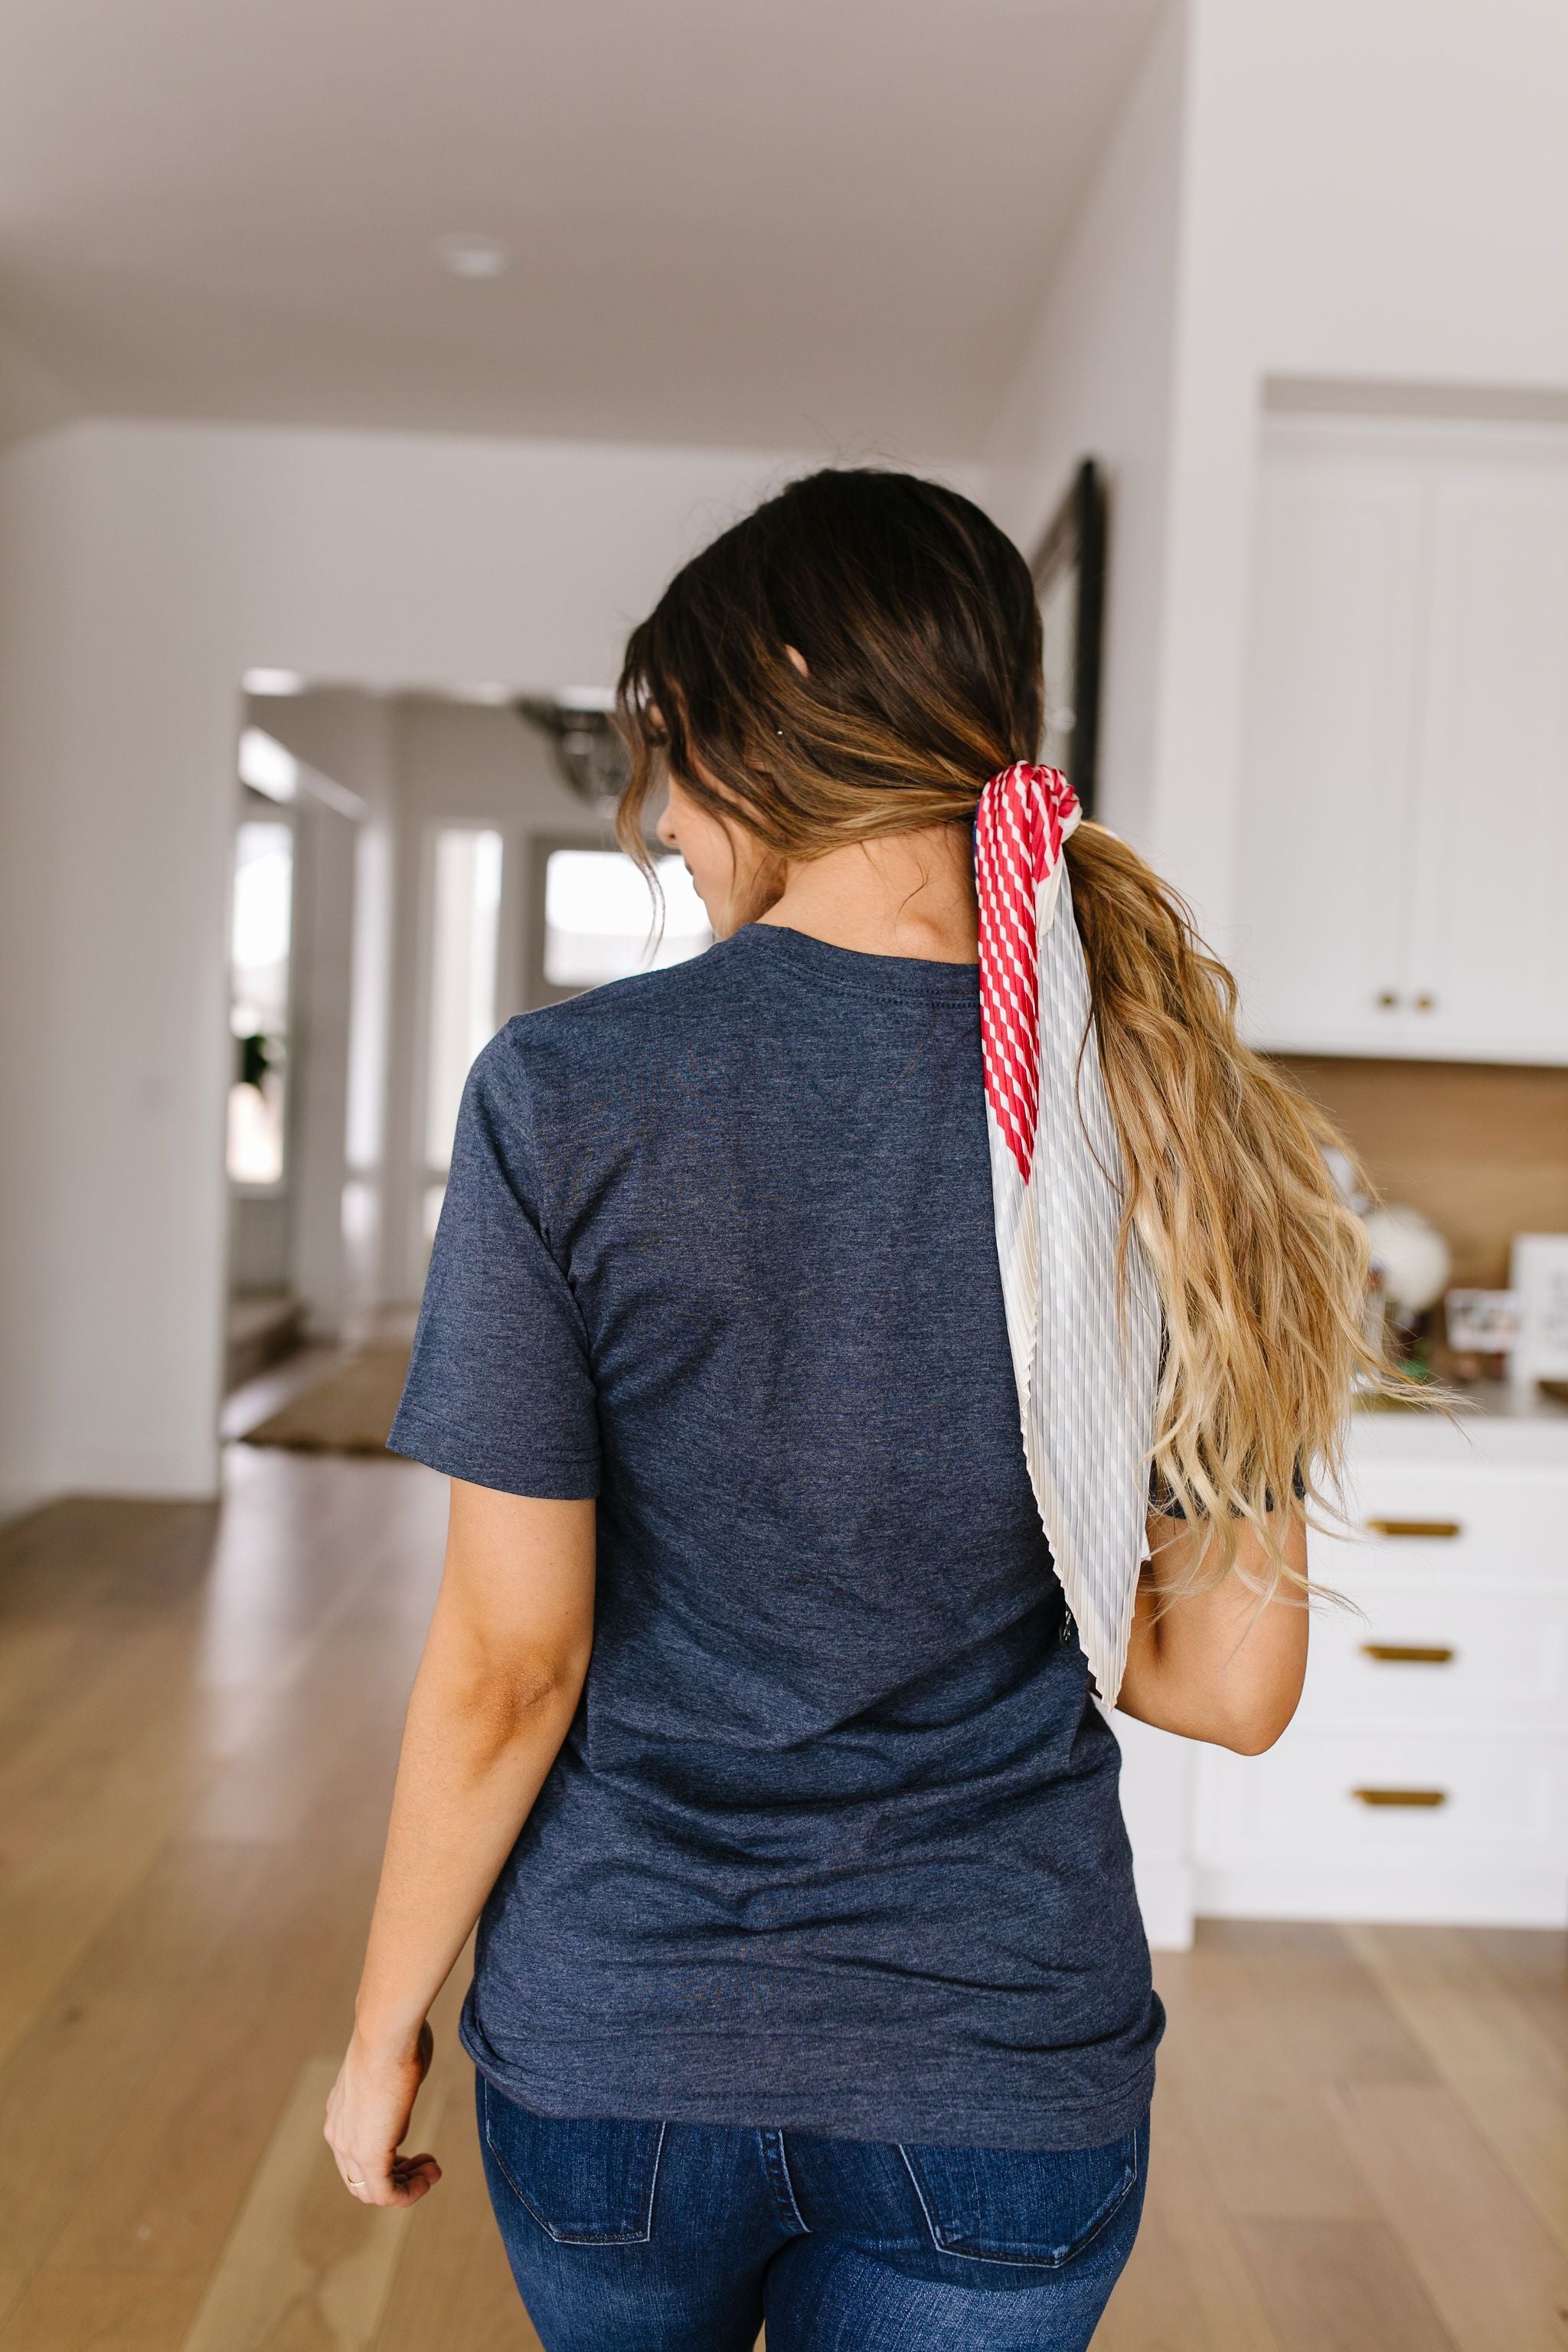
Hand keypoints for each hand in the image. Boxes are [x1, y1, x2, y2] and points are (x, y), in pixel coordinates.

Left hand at [324, 2018, 441, 2206]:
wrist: (386, 2034)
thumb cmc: (395, 2040)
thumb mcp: (392, 2071)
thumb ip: (394, 2091)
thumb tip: (403, 2093)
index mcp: (340, 2113)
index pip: (356, 2155)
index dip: (389, 2159)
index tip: (417, 2151)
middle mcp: (338, 2134)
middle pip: (361, 2178)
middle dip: (399, 2175)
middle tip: (428, 2162)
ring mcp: (349, 2147)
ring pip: (372, 2191)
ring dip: (407, 2185)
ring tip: (433, 2170)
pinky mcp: (368, 2155)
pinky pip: (386, 2194)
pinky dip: (409, 2194)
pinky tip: (430, 2177)